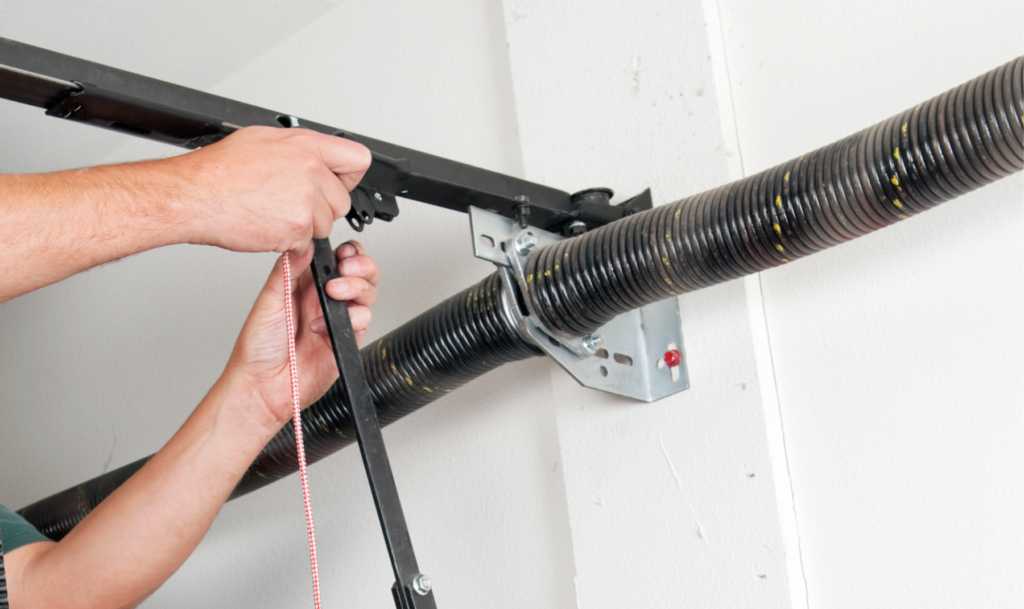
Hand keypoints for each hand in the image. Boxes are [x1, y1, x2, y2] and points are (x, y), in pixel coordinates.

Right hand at [171, 126, 371, 253]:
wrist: (193, 196)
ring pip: (326, 225)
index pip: (358, 160)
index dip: (348, 176)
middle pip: (342, 201)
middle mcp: (310, 171)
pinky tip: (267, 224)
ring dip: (305, 226)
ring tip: (273, 212)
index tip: (337, 183)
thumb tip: (315, 156)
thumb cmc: (217, 171)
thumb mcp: (262, 140)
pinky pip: (306, 242)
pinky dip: (289, 241)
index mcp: (306, 145)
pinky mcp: (297, 229)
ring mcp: (305, 201)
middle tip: (291, 203)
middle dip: (322, 208)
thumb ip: (298, 148)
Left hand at [223, 240, 380, 429]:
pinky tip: (324, 326)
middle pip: (360, 274)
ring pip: (367, 294)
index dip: (346, 252)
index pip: (335, 260)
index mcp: (304, 286)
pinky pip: (364, 321)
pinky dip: (351, 319)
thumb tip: (304, 245)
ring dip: (356, 288)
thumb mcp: (268, 301)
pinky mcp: (345, 340)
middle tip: (347, 268)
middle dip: (361, 266)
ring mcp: (336, 320)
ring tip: (335, 293)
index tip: (342, 252)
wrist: (263, 386)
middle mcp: (323, 301)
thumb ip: (288, 271)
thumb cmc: (257, 349)